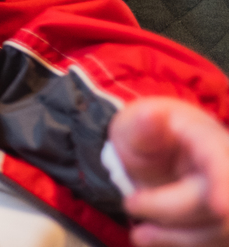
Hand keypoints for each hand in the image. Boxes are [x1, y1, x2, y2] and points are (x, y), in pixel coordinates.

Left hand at [109, 97, 228, 246]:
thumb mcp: (135, 125)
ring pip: (220, 231)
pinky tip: (150, 238)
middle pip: (218, 204)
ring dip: (175, 236)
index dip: (223, 184)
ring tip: (138, 233)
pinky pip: (214, 241)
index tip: (220, 208)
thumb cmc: (144, 135)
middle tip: (130, 204)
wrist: (152, 154)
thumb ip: (143, 125)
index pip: (220, 161)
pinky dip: (178, 242)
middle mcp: (227, 167)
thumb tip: (150, 116)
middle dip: (170, 211)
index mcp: (207, 137)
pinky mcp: (224, 222)